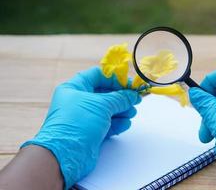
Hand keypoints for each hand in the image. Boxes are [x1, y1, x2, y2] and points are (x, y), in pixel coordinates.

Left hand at [21, 67, 140, 188]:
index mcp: (74, 88)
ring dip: (121, 110)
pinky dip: (117, 123)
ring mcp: (83, 117)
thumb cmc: (77, 124)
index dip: (115, 78)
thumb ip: (119, 98)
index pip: (97, 76)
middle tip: (135, 99)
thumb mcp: (102, 105)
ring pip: (107, 109)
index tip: (130, 84)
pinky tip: (126, 123)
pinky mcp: (89, 131)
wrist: (65, 155)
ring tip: (132, 112)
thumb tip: (132, 95)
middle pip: (104, 93)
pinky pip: (106, 123)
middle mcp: (77, 101)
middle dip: (121, 96)